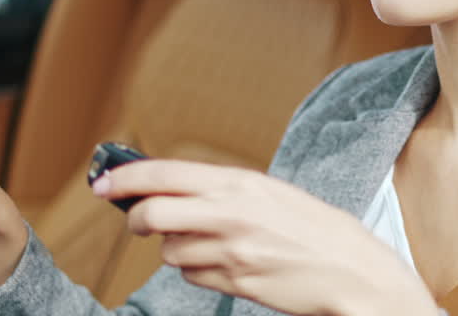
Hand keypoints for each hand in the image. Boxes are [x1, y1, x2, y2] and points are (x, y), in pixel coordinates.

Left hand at [95, 160, 440, 315]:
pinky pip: (193, 276)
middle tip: (138, 221)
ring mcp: (231, 252)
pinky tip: (227, 264)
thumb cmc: (317, 228)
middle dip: (136, 219)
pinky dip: (198, 271)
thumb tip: (172, 190)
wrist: (354, 270)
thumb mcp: (272, 192)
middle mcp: (231, 213)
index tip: (103, 182)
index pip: (165, 174)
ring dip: (177, 249)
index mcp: (241, 182)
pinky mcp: (235, 284)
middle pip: (152, 215)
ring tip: (211, 243)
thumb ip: (225, 190)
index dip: (126, 177)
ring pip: (170, 251)